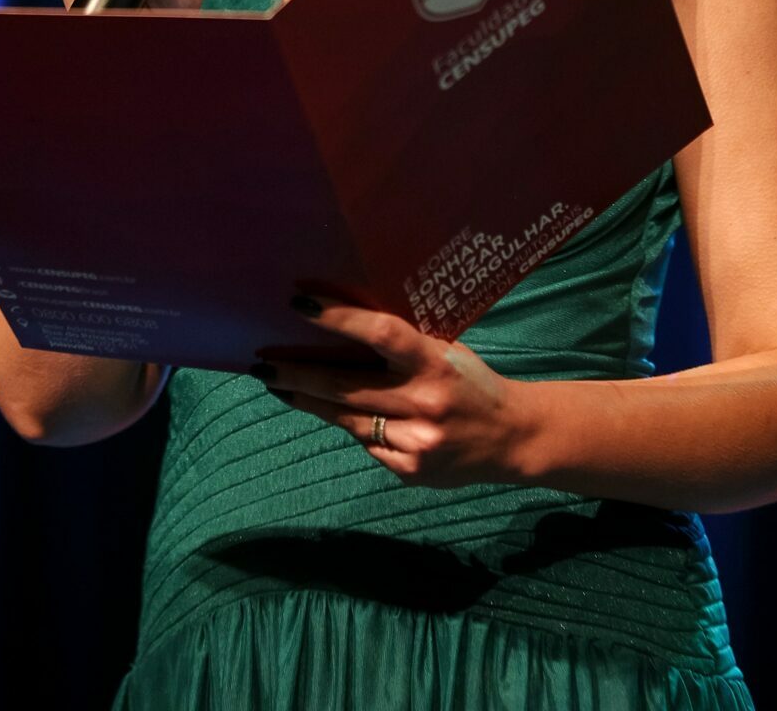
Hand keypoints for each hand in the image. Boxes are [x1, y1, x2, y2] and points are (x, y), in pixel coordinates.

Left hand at [253, 298, 532, 488]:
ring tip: (277, 384)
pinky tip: (334, 412)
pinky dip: (349, 426)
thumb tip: (345, 322)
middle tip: (262, 363)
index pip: (380, 333)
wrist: (513, 440)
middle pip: (344, 386)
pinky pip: (365, 444)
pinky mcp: (409, 472)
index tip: (299, 304)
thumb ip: (405, 343)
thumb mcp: (446, 350)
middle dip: (296, 373)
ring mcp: (416, 443)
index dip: (338, 318)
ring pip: (346, 419)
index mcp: (436, 362)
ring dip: (307, 400)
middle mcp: (424, 403)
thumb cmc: (471, 382)